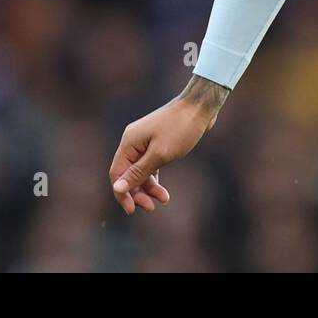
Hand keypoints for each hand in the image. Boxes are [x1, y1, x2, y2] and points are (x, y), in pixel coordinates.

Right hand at [108, 75, 228, 215]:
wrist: (201, 106)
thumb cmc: (181, 128)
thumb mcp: (160, 154)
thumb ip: (138, 173)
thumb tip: (117, 188)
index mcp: (129, 142)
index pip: (117, 174)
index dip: (122, 193)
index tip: (132, 210)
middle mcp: (134, 142)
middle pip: (128, 174)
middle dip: (137, 192)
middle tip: (151, 207)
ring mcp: (145, 142)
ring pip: (140, 171)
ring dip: (149, 187)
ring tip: (164, 199)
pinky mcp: (157, 142)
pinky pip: (150, 165)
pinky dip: (155, 178)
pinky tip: (163, 191)